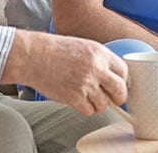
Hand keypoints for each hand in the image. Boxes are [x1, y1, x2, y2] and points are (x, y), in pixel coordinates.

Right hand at [1, 30, 127, 114]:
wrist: (34, 56)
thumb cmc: (55, 50)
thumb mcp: (84, 46)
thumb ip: (99, 59)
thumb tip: (113, 75)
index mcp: (100, 53)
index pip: (123, 71)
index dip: (123, 80)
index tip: (120, 84)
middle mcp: (96, 68)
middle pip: (119, 90)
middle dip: (119, 97)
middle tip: (116, 99)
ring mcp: (85, 84)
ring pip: (104, 104)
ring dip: (99, 103)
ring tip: (89, 97)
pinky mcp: (74, 98)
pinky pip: (89, 110)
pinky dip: (86, 108)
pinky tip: (79, 100)